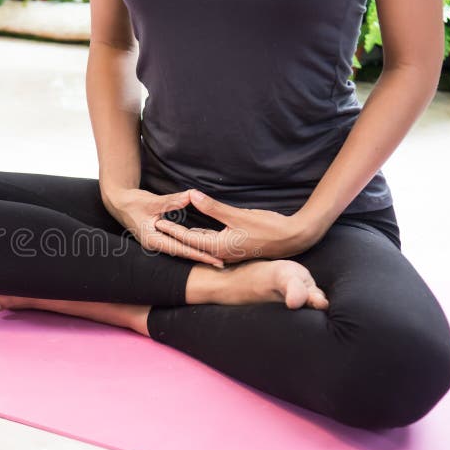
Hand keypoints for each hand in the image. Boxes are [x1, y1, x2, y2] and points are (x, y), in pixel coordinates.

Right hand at [103, 188, 224, 267]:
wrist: (119, 202)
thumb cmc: (133, 201)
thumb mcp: (152, 201)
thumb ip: (172, 201)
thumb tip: (191, 195)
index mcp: (153, 240)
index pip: (180, 249)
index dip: (198, 254)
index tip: (214, 259)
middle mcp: (155, 245)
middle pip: (182, 254)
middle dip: (201, 259)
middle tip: (221, 264)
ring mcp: (156, 243)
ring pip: (180, 251)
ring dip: (196, 255)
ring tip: (215, 260)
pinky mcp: (158, 239)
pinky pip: (176, 246)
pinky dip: (189, 248)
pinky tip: (200, 249)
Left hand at [154, 189, 324, 263]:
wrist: (293, 238)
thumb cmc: (268, 227)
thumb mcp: (238, 215)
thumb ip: (213, 207)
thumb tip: (192, 196)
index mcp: (220, 247)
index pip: (189, 239)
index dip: (172, 230)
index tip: (156, 222)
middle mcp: (222, 254)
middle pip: (192, 244)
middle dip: (175, 235)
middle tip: (156, 226)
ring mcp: (229, 253)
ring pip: (202, 245)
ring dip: (186, 238)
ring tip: (171, 229)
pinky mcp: (235, 249)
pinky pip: (212, 244)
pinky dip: (200, 238)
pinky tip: (195, 234)